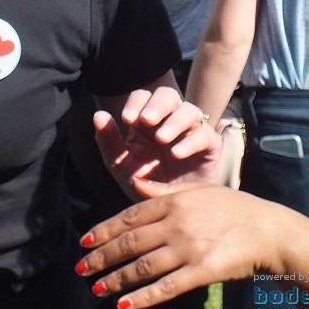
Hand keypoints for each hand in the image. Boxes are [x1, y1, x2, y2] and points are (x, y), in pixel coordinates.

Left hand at [77, 181, 283, 308]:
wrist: (270, 230)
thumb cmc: (235, 210)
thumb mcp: (200, 192)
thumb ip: (165, 192)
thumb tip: (136, 184)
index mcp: (176, 201)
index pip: (130, 216)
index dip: (104, 230)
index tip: (85, 241)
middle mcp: (178, 223)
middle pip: (130, 241)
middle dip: (102, 256)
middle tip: (81, 268)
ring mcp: (189, 247)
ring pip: (143, 266)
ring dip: (116, 279)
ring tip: (97, 288)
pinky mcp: (202, 270)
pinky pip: (166, 287)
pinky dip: (143, 297)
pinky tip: (125, 305)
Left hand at [94, 86, 220, 197]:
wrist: (171, 214)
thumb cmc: (146, 185)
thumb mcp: (121, 165)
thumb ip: (109, 141)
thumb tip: (98, 114)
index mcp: (146, 121)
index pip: (143, 96)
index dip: (136, 103)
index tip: (127, 119)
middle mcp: (169, 120)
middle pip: (168, 95)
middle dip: (157, 104)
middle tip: (147, 119)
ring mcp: (191, 131)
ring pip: (189, 110)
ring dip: (174, 121)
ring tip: (162, 138)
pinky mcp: (209, 146)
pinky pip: (205, 134)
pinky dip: (190, 141)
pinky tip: (176, 153)